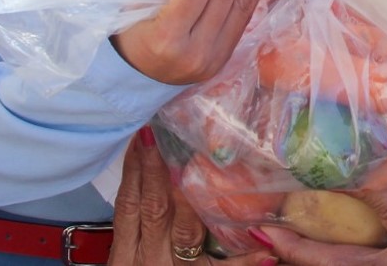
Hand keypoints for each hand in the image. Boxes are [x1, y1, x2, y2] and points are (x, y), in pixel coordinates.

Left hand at [110, 126, 273, 265]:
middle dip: (154, 171)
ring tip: (142, 134)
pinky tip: (129, 156)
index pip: (186, 230)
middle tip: (156, 133)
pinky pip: (119, 211)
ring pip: (129, 206)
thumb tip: (270, 252)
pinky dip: (125, 181)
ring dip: (135, 169)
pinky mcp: (115, 248)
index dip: (187, 201)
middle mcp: (152, 256)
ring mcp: (127, 252)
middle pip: (153, 210)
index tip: (192, 168)